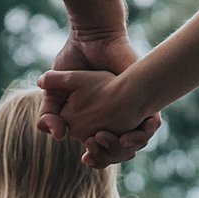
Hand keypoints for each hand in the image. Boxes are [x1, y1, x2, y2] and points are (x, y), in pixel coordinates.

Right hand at [38, 31, 160, 166]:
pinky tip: (127, 139)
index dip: (95, 157)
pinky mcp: (145, 99)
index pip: (100, 150)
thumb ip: (48, 112)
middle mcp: (116, 119)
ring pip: (134, 144)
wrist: (96, 38)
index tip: (87, 158)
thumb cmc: (73, 60)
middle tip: (93, 151)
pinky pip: (149, 128)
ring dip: (122, 150)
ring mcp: (132, 111)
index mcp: (97, 120)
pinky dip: (141, 136)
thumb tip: (52, 133)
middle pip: (118, 152)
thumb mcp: (55, 90)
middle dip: (108, 156)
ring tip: (103, 140)